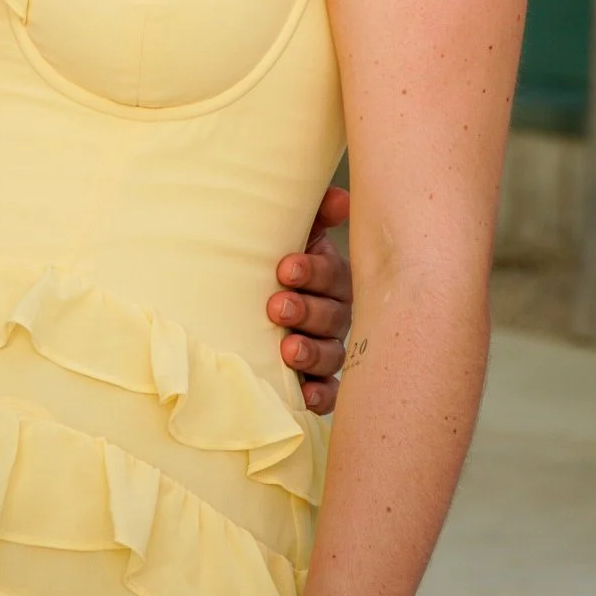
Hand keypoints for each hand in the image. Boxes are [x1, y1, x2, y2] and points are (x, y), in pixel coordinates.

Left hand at [267, 185, 351, 413]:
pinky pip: (327, 392)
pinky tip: (304, 396)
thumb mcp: (294, 234)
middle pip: (331, 315)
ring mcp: (328, 348)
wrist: (255, 297)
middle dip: (305, 311)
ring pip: (330, 354)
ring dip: (310, 353)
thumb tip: (341, 199)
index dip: (311, 271)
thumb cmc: (278, 261)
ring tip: (287, 350)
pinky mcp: (317, 381)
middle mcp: (335, 313)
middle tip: (277, 308)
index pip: (330, 274)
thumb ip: (314, 214)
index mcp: (331, 276)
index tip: (284, 269)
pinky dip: (319, 394)